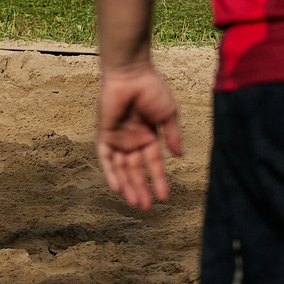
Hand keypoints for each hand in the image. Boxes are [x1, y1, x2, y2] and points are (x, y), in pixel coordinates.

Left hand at [95, 62, 183, 210]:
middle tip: (147, 208)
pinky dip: (110, 173)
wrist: (132, 74)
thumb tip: (179, 156)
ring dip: (128, 186)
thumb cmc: (153, 90)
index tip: (166, 197)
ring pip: (122, 169)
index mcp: (149, 137)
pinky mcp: (104, 135)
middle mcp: (132, 141)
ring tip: (136, 203)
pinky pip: (106, 159)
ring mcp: (117, 139)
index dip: (159, 180)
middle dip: (142, 189)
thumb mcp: (169, 115)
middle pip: (136, 171)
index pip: (154, 164)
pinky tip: (118, 188)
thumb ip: (172, 136)